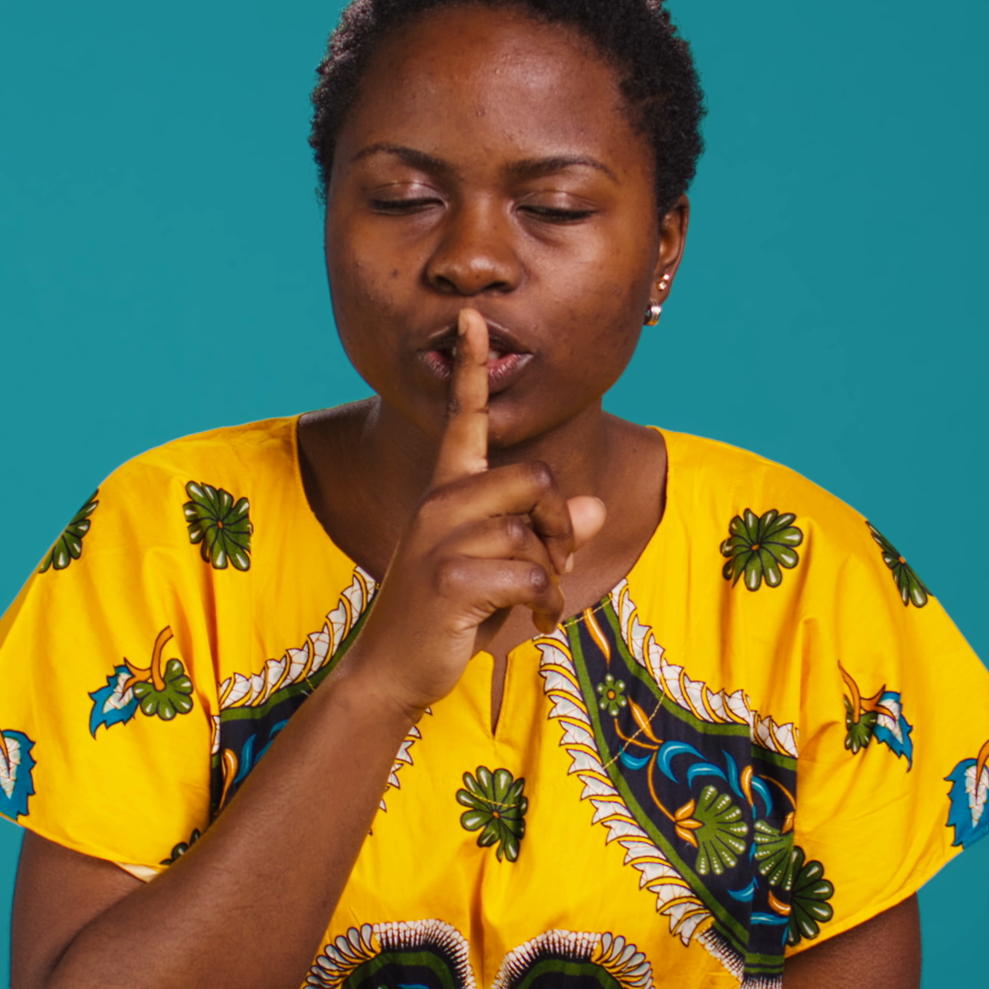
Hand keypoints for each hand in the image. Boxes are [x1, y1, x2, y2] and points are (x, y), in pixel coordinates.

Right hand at [345, 307, 605, 720]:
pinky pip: (531, 572)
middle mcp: (439, 505)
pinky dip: (545, 600)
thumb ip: (544, 536)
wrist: (393, 670)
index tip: (475, 319)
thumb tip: (596, 510)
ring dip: (552, 575)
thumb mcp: (501, 569)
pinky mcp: (449, 576)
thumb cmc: (448, 616)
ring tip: (536, 603)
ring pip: (534, 533)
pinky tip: (532, 619)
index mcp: (446, 493)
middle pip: (533, 478)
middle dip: (559, 524)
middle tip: (556, 563)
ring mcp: (440, 539)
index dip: (473, 369)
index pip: (463, 420)